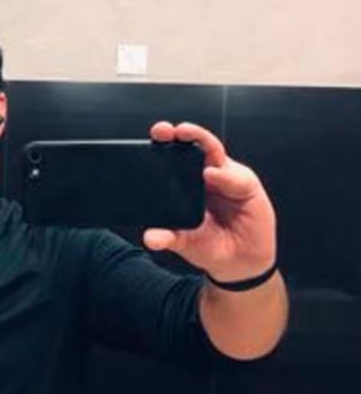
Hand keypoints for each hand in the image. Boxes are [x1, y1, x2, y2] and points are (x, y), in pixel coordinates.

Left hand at [143, 121, 276, 281]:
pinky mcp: (245, 185)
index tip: (149, 140)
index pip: (173, 159)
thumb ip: (168, 237)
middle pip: (192, 146)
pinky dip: (222, 175)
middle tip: (164, 130)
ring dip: (200, 139)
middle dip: (179, 134)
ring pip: (213, 150)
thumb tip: (149, 238)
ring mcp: (225, 176)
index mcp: (186, 184)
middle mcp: (205, 174)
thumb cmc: (211, 245)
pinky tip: (211, 174)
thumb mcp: (185, 242)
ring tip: (185, 134)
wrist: (239, 262)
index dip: (161, 146)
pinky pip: (234, 176)